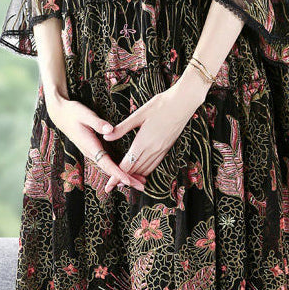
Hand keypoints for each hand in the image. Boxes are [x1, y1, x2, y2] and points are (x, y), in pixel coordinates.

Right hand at [45, 91, 145, 191]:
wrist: (61, 114)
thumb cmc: (73, 113)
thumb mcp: (85, 114)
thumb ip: (98, 123)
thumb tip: (110, 130)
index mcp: (90, 146)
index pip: (106, 164)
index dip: (118, 173)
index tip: (129, 181)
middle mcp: (92, 152)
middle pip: (111, 170)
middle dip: (126, 179)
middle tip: (142, 186)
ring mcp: (94, 152)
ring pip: (110, 168)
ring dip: (125, 176)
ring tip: (140, 182)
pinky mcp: (96, 149)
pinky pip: (109, 163)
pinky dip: (119, 169)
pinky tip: (129, 171)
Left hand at [101, 69, 208, 193]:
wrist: (183, 102)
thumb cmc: (160, 105)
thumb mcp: (138, 115)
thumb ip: (122, 128)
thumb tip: (106, 137)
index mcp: (143, 142)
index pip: (127, 165)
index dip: (116, 176)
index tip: (108, 185)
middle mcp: (153, 149)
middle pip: (135, 171)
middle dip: (123, 180)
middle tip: (112, 187)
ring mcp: (161, 150)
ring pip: (145, 170)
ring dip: (134, 177)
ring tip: (124, 182)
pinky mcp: (167, 148)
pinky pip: (154, 165)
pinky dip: (146, 172)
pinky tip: (141, 172)